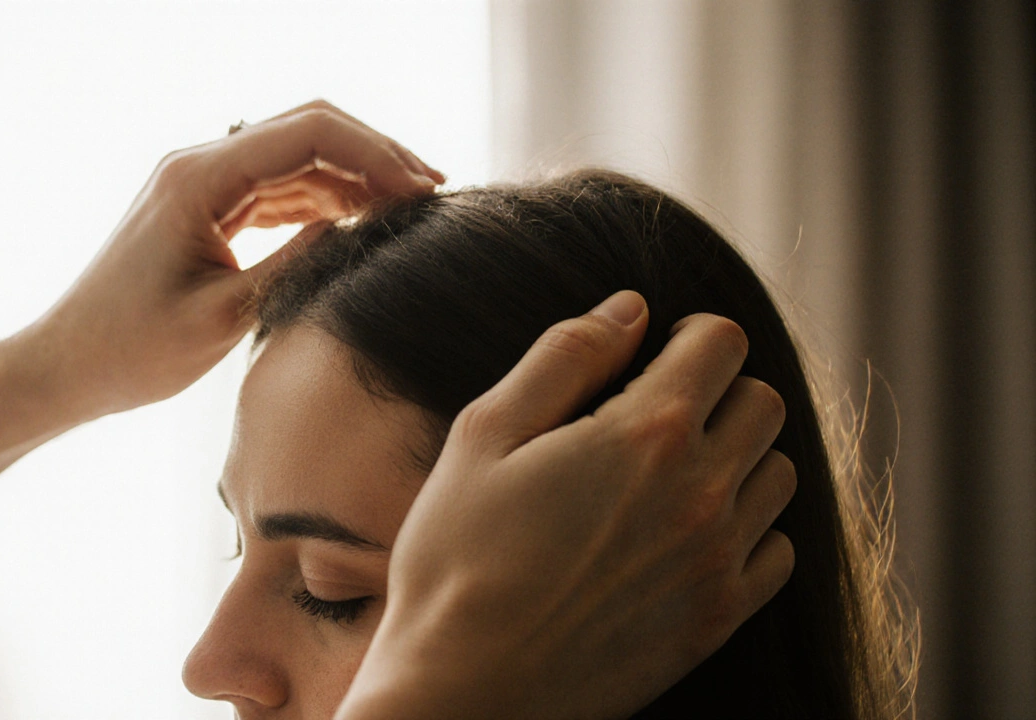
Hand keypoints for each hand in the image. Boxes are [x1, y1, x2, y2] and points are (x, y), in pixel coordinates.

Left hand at [0, 100, 443, 421]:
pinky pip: (279, 188)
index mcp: (198, 178)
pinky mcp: (208, 209)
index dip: (374, 153)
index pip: (307, 133)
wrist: (66, 367)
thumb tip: (355, 228)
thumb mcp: (225, 316)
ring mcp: (204, 184)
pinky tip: (363, 222)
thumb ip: (294, 264)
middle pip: (308, 130)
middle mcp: (200, 165)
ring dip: (355, 177)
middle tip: (432, 190)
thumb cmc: (131, 350)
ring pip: (298, 158)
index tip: (422, 190)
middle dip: (374, 154)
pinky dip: (325, 200)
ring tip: (409, 209)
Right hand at [336, 291, 795, 719]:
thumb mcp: (485, 435)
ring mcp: (718, 561)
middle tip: (659, 412)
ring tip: (671, 475)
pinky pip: (776, 550)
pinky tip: (685, 535)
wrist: (466, 690)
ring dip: (736, 457)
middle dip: (719, 390)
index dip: (690, 334)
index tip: (657, 353)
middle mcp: (702, 493)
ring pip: (776, 474)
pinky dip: (746, 530)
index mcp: (645, 434)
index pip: (723, 343)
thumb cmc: (457, 557)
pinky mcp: (717, 619)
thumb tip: (630, 307)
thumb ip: (564, 357)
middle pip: (764, 403)